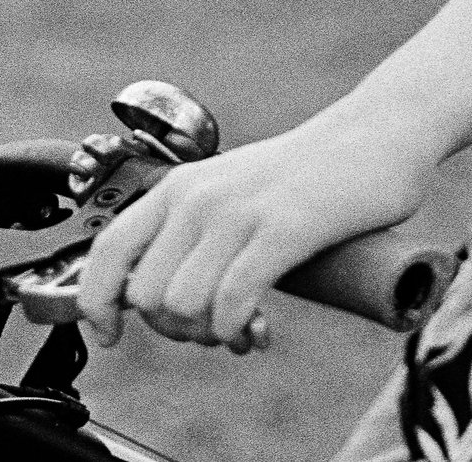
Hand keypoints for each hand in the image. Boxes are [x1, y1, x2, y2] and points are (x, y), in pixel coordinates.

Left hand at [76, 111, 429, 351]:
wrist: (375, 135)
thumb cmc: (308, 177)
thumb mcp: (233, 194)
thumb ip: (197, 237)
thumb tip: (166, 307)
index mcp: (180, 187)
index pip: (107, 249)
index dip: (95, 302)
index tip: (113, 335)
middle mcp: (199, 196)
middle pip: (145, 294)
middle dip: (173, 330)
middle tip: (212, 329)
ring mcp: (239, 211)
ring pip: (182, 304)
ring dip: (209, 335)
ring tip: (240, 329)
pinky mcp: (283, 228)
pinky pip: (232, 300)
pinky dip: (236, 329)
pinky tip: (255, 329)